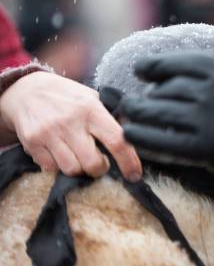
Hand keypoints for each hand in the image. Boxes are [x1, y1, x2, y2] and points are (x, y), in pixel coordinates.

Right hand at [0, 71, 141, 180]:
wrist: (26, 89)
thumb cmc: (68, 97)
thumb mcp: (92, 98)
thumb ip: (111, 117)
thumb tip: (135, 135)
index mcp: (91, 109)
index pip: (116, 140)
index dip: (129, 161)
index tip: (134, 175)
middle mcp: (71, 122)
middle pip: (92, 163)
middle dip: (99, 169)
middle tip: (99, 163)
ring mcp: (49, 133)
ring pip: (71, 170)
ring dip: (79, 170)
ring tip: (79, 157)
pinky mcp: (32, 142)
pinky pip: (50, 169)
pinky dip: (58, 167)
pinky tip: (60, 154)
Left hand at [121, 52, 213, 214]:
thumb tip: (172, 77)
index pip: (181, 63)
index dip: (156, 64)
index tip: (141, 69)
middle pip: (166, 89)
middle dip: (146, 96)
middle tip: (133, 101)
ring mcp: (208, 120)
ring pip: (159, 112)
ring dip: (138, 114)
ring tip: (128, 116)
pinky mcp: (204, 148)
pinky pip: (164, 142)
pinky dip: (143, 138)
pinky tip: (131, 136)